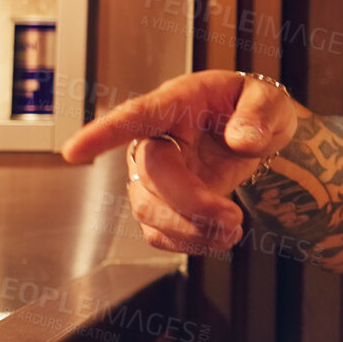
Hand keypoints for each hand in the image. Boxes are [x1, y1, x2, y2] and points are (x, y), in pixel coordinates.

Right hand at [60, 70, 297, 253]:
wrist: (257, 133)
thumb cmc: (254, 107)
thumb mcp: (269, 98)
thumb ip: (258, 115)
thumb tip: (243, 140)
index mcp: (179, 102)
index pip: (136, 116)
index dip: (104, 133)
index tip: (74, 151)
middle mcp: (157, 137)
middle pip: (150, 176)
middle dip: (190, 204)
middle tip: (233, 219)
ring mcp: (155, 172)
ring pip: (147, 210)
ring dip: (189, 230)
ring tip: (232, 230)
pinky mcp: (163, 201)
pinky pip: (157, 230)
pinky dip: (188, 243)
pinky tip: (218, 238)